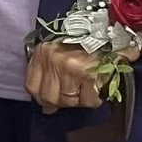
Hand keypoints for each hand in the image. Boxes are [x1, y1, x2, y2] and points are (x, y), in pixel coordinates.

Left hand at [24, 42, 139, 114]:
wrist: (110, 32)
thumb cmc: (85, 44)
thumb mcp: (60, 53)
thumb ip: (49, 76)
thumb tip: (47, 109)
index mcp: (43, 52)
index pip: (32, 87)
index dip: (43, 98)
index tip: (52, 102)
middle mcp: (52, 59)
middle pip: (49, 97)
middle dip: (63, 101)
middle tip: (75, 94)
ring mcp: (68, 66)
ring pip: (68, 100)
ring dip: (79, 100)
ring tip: (87, 89)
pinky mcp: (86, 74)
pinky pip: (87, 100)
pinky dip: (93, 100)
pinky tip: (96, 91)